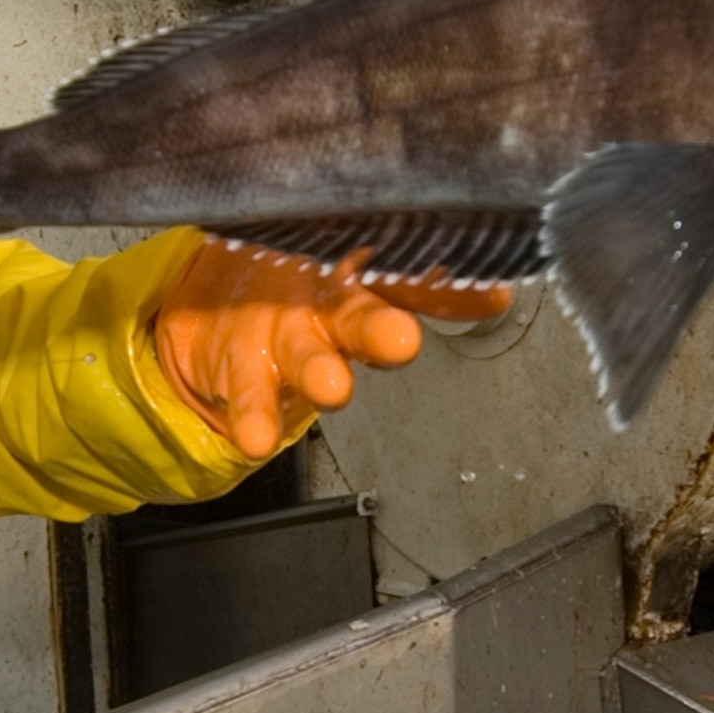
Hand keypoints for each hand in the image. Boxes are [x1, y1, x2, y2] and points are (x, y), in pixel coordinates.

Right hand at [154, 242, 501, 457]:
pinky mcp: (241, 367)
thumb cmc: (309, 293)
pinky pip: (247, 396)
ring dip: (316, 370)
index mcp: (365, 273)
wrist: (213, 300)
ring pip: (303, 352)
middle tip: (400, 340)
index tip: (491, 298)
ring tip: (330, 388)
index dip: (452, 289)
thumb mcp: (368, 285)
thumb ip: (429, 293)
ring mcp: (279, 330)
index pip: (413, 278)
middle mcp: (324, 297)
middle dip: (377, 325)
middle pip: (355, 308)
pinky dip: (252, 417)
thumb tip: (499, 296)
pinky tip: (257, 439)